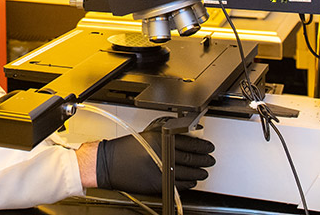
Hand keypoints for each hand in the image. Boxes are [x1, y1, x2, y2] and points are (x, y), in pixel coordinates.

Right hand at [95, 118, 214, 194]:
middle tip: (210, 159)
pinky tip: (192, 180)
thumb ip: (167, 136)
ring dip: (199, 172)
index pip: (190, 143)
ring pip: (189, 173)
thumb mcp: (147, 135)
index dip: (203, 146)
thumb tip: (187, 139)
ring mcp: (162, 170)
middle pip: (192, 158)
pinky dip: (189, 183)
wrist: (109, 163)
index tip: (208, 147)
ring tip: (203, 171)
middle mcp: (163, 154)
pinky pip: (179, 184)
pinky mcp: (159, 184)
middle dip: (204, 159)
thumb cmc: (125, 149)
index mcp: (161, 139)